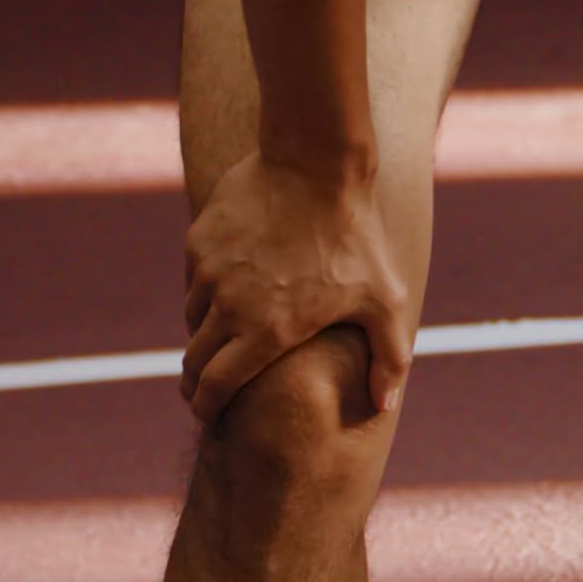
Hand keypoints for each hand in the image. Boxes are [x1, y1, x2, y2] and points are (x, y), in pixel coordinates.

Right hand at [180, 149, 411, 428]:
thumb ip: (389, 359)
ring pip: (193, 318)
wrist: (316, 165)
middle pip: (195, 361)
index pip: (217, 387)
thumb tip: (384, 405)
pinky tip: (227, 290)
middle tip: (201, 391)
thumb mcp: (386, 301)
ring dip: (204, 334)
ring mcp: (210, 273)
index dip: (207, 407)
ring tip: (220, 340)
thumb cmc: (357, 237)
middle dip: (196, 382)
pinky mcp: (199, 243)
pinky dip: (205, 292)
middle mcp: (229, 307)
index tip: (206, 416)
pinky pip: (195, 280)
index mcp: (268, 331)